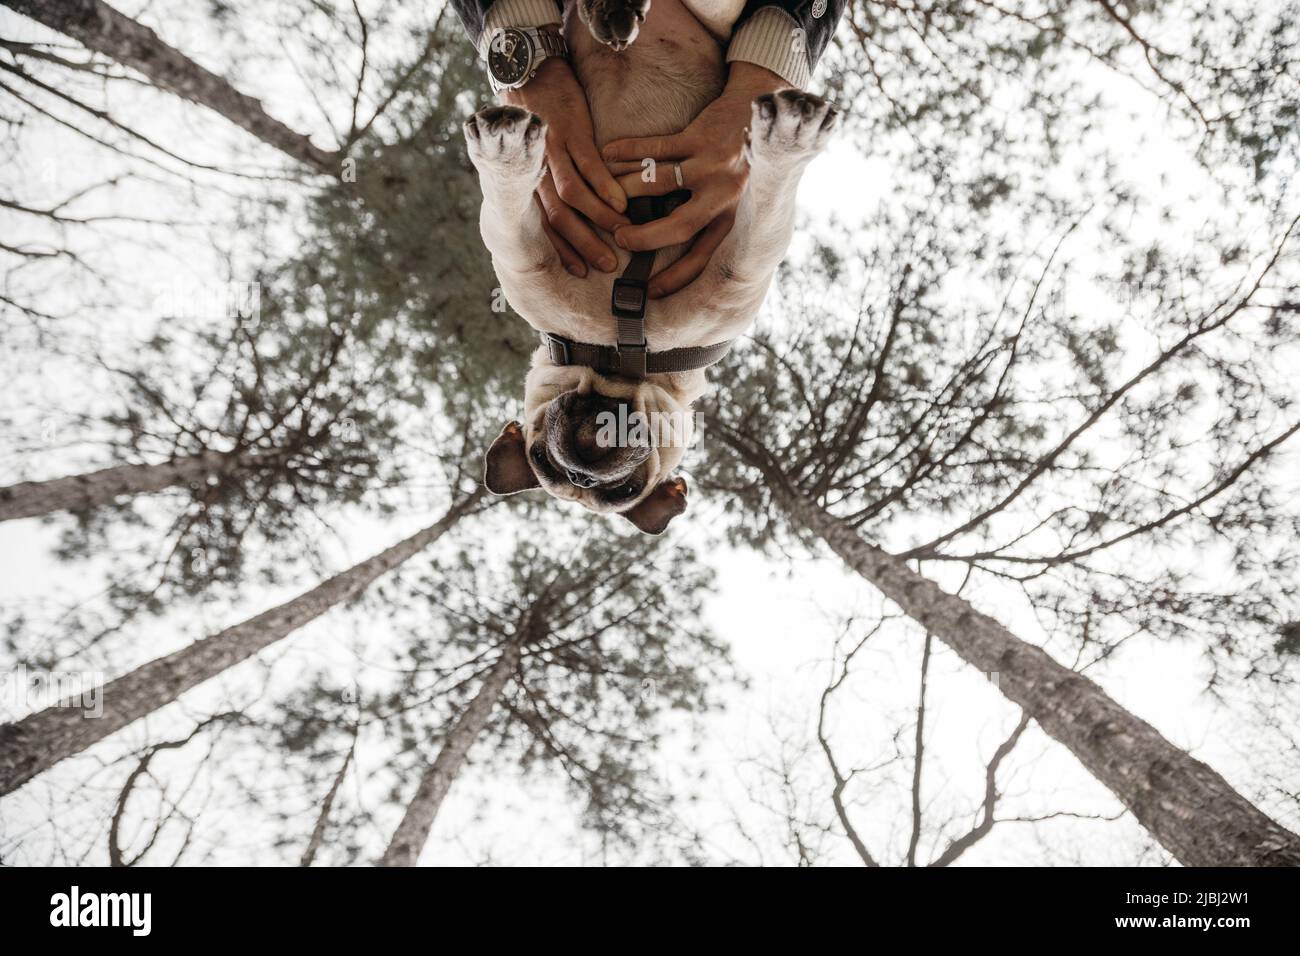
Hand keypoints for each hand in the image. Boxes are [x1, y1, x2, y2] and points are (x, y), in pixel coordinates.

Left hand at [502, 58, 627, 275]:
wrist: (528, 71)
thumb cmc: (533, 118)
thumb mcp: (533, 157)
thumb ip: (547, 185)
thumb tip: (569, 216)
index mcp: (529, 181)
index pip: (544, 225)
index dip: (563, 250)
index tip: (581, 270)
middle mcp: (536, 171)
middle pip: (559, 218)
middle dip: (584, 244)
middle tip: (608, 265)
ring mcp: (552, 152)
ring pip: (574, 196)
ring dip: (599, 220)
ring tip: (622, 234)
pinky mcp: (570, 132)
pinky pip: (588, 166)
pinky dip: (604, 187)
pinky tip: (621, 203)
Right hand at [601, 62, 786, 296]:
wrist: (762, 105)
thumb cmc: (744, 157)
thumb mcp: (738, 196)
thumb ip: (713, 220)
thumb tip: (677, 249)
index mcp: (731, 215)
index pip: (702, 256)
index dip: (675, 277)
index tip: (649, 292)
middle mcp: (723, 194)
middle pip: (679, 226)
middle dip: (645, 238)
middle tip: (619, 238)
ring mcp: (711, 164)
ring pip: (659, 184)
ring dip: (627, 190)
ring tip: (606, 196)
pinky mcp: (699, 136)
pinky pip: (654, 147)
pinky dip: (627, 151)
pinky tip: (606, 155)